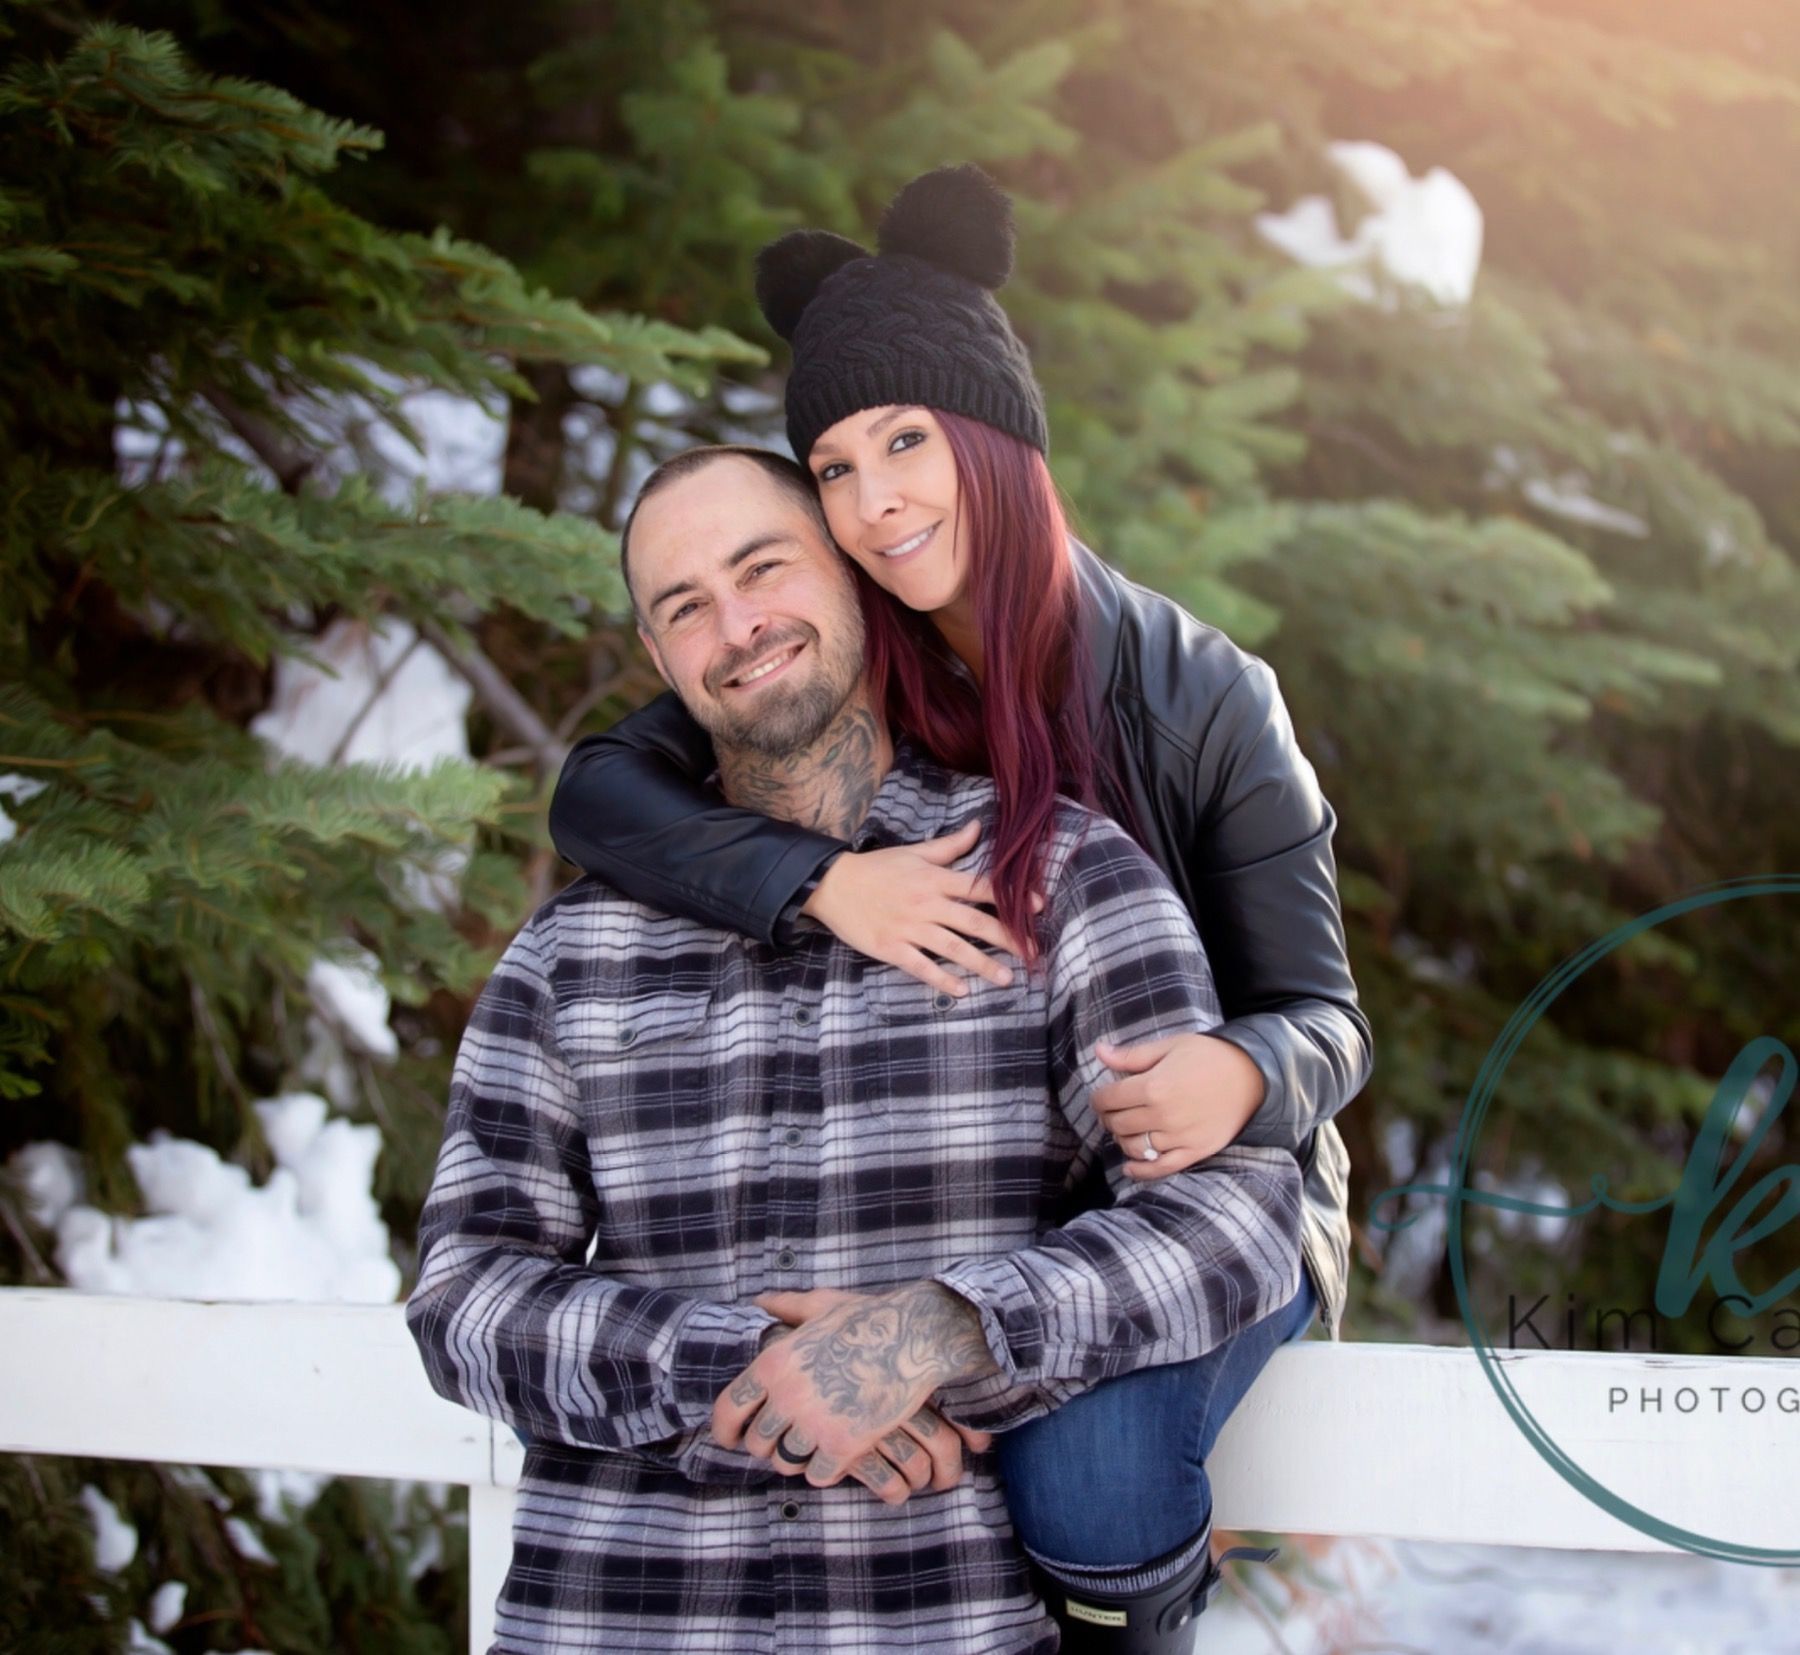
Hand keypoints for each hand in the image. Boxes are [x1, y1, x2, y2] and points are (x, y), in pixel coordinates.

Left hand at [712, 1282, 999, 1504]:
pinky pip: (818, 1475)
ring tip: (812, 1445)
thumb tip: (758, 1301)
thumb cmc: (868, 1318)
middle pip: (758, 1443)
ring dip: (797, 1457)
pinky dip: (825, 1469)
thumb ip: (785, 1305)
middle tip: (787, 1439)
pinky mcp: (845, 1444)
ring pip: (786, 1462)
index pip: (729, 1409)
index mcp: (774, 1363)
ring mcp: (815, 1423)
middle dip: (769, 1445)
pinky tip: (836, 1453)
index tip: (730, 1441)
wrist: (915, 1336)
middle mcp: (788, 1395)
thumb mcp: (820, 1304)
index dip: (724, 1431)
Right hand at [801, 820, 1034, 997]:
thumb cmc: (877, 868)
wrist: (833, 885)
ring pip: (952, 947)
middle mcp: (927, 903)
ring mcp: (909, 928)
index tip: (1039, 908)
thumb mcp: (915, 852)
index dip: (1011, 897)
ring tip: (1006, 978)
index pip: (980, 887)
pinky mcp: (892, 948)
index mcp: (935, 879)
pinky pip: (921, 966)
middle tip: (1032, 954)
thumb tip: (978, 827)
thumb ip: (950, 846)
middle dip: (1006, 938)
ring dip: (981, 964)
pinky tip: (962, 990)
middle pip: (974, 921)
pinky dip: (942, 978)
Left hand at [1092, 1032, 1266, 1179]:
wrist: (1253, 1076)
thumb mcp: (1169, 1046)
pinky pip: (1161, 1168)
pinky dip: (1141, 1171)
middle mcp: (1163, 1116)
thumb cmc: (1209, 1056)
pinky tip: (1129, 1167)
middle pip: (1118, 1124)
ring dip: (1123, 1140)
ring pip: (1134, 1147)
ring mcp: (1179, 1137)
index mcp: (1153, 1086)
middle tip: (1113, 1111)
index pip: (1108, 1099)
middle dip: (1109, 1117)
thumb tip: (1098, 1051)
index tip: (1101, 1096)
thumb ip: (1131, 1055)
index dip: (1099, 1098)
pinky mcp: (1194, 1152)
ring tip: (1126, 1130)